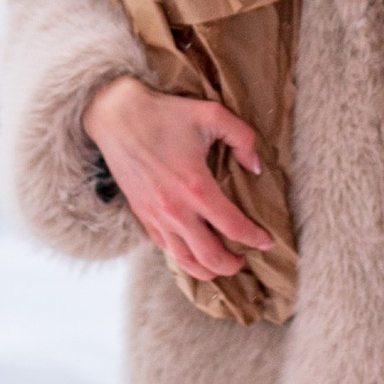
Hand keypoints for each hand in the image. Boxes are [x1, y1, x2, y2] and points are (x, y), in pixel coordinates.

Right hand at [84, 74, 271, 283]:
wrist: (116, 117)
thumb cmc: (165, 114)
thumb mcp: (212, 114)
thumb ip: (243, 138)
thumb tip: (255, 166)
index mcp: (197, 187)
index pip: (234, 227)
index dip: (255, 238)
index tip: (267, 241)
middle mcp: (176, 210)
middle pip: (211, 256)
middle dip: (234, 265)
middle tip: (246, 258)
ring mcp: (156, 217)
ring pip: (186, 261)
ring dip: (209, 270)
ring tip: (223, 264)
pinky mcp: (143, 216)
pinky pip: (166, 249)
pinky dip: (184, 258)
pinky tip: (196, 251)